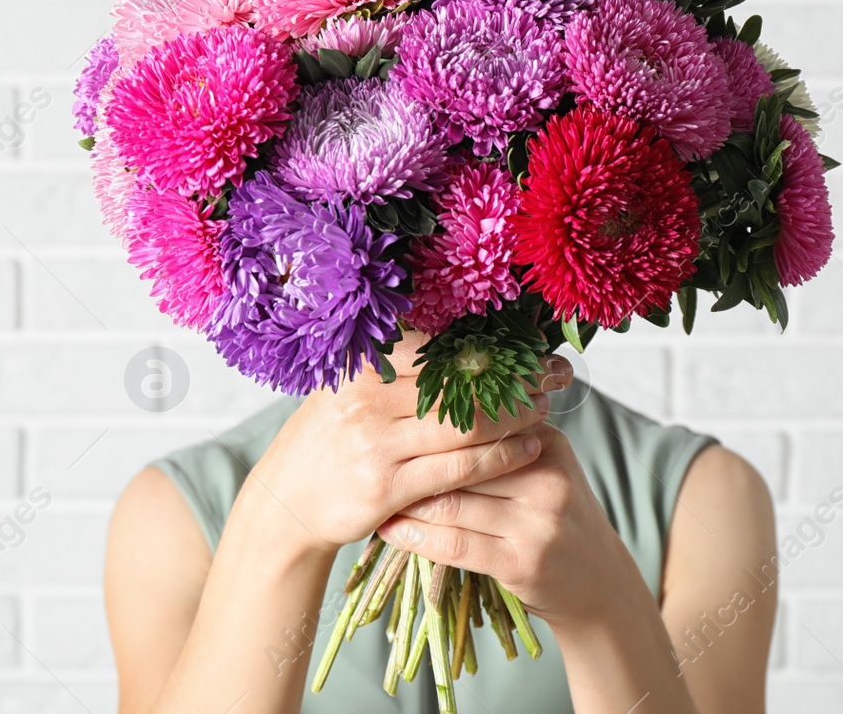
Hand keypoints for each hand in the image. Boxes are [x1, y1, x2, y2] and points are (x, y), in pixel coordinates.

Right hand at [250, 331, 553, 556]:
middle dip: (516, 376)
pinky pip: (459, 470)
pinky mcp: (387, 489)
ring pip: (466, 426)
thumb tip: (464, 341)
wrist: (287, 500)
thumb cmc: (330, 439)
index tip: (533, 341)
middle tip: (555, 372)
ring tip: (546, 407)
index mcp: (362, 368)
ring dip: (516, 416)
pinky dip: (501, 457)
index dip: (492, 343)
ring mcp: (376, 446)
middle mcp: (367, 401)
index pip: (440, 347)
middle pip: (460, 382)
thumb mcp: (352, 390)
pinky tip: (528, 448)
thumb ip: (398, 368)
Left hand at [376, 356, 634, 627]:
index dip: (429, 419)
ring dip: (404, 501)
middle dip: (410, 459)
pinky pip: (455, 544)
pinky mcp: (523, 563)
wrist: (598, 582)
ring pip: (451, 502)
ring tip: (372, 493)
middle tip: (368, 453)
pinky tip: (391, 530)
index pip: (477, 421)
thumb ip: (499, 439)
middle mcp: (545, 476)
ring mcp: (537, 522)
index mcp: (546, 440)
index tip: (387, 415)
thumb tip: (428, 404)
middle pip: (460, 460)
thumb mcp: (541, 465)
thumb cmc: (554, 516)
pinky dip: (416, 538)